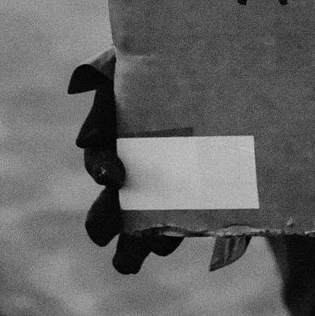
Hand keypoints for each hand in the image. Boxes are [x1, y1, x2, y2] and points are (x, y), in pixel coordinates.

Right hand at [68, 50, 182, 274]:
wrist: (239, 66)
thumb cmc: (178, 56)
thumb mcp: (144, 52)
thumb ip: (109, 64)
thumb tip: (74, 86)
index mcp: (119, 122)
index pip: (98, 149)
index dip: (101, 165)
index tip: (113, 175)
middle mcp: (136, 156)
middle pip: (111, 197)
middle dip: (103, 219)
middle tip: (103, 233)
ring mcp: (164, 178)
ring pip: (138, 217)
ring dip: (132, 240)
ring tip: (128, 262)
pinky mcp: (196, 192)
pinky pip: (178, 218)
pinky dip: (171, 233)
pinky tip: (168, 243)